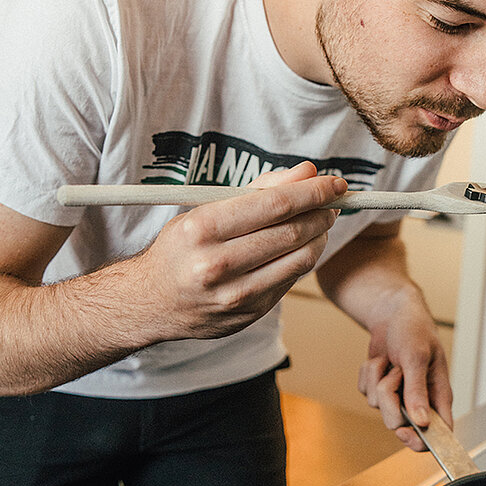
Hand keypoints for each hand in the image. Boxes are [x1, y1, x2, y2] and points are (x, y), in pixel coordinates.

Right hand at [134, 162, 345, 341]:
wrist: (150, 301)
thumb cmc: (184, 246)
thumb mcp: (208, 207)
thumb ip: (261, 189)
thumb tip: (308, 172)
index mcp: (202, 229)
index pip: (275, 205)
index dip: (313, 192)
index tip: (335, 184)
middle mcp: (216, 264)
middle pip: (292, 232)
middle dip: (322, 213)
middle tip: (333, 202)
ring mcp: (233, 294)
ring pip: (300, 259)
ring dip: (320, 236)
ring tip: (322, 221)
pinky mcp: (248, 314)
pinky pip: (291, 280)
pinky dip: (304, 258)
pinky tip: (302, 245)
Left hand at [357, 301, 453, 451]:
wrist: (391, 313)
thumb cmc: (413, 329)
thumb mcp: (417, 357)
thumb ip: (418, 391)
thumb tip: (422, 421)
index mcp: (438, 395)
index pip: (439, 432)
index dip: (422, 441)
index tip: (405, 433)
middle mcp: (420, 400)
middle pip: (399, 424)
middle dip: (390, 399)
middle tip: (396, 374)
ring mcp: (398, 395)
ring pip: (379, 408)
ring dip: (379, 379)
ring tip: (392, 360)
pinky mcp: (380, 388)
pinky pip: (366, 392)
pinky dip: (369, 373)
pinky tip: (381, 359)